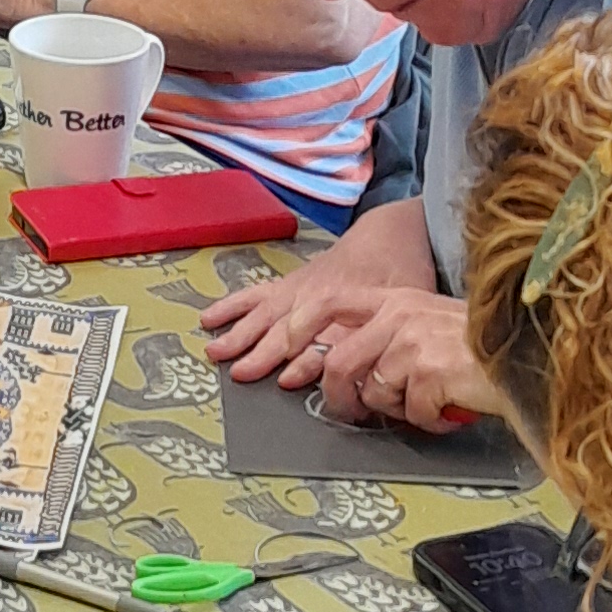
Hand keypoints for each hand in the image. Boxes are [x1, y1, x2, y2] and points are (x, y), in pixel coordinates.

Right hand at [203, 201, 435, 377]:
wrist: (393, 231)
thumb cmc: (401, 272)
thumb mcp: (401, 304)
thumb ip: (372, 333)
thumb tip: (344, 366)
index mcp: (343, 304)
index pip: (321, 339)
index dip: (305, 361)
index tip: (287, 380)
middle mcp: (313, 297)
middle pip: (285, 328)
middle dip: (261, 351)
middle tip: (239, 372)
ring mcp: (297, 289)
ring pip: (264, 312)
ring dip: (240, 332)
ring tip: (215, 350)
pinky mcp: (288, 283)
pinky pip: (255, 294)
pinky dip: (233, 306)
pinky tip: (210, 318)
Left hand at [301, 287, 494, 431]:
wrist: (526, 356)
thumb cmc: (479, 347)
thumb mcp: (426, 323)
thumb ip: (386, 336)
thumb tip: (348, 372)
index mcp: (395, 299)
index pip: (329, 301)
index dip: (298, 327)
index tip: (283, 350)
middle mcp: (399, 314)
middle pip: (338, 363)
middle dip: (341, 400)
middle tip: (356, 415)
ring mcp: (413, 342)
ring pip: (374, 393)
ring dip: (398, 410)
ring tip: (428, 402)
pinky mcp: (429, 371)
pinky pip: (409, 412)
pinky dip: (429, 421)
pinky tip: (449, 408)